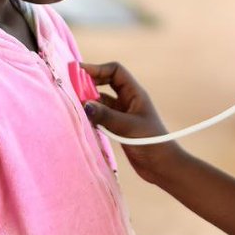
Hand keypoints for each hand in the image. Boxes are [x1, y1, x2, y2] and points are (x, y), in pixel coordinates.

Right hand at [81, 61, 184, 184]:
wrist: (162, 166)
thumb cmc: (152, 142)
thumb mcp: (128, 127)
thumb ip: (106, 116)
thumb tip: (84, 104)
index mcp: (135, 93)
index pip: (115, 71)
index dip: (98, 69)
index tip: (79, 72)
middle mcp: (128, 100)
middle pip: (106, 83)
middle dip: (90, 83)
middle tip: (72, 88)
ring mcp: (123, 113)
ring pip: (102, 101)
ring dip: (89, 101)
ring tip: (75, 104)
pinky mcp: (118, 127)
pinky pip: (101, 115)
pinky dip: (92, 115)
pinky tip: (83, 119)